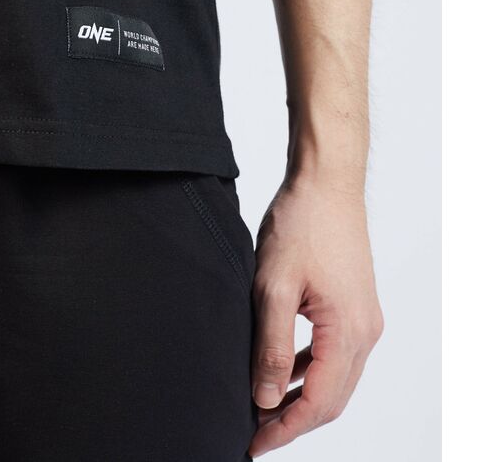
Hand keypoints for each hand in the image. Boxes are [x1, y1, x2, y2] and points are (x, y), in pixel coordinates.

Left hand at [248, 176, 382, 456]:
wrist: (325, 184)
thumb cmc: (301, 225)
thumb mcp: (274, 288)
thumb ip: (271, 347)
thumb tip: (267, 399)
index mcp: (348, 331)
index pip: (319, 402)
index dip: (285, 429)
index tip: (253, 443)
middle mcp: (365, 331)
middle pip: (332, 397)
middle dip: (293, 420)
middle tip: (255, 432)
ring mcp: (364, 317)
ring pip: (335, 377)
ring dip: (301, 396)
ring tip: (264, 406)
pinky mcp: (354, 305)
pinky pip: (334, 352)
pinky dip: (309, 369)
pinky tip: (283, 369)